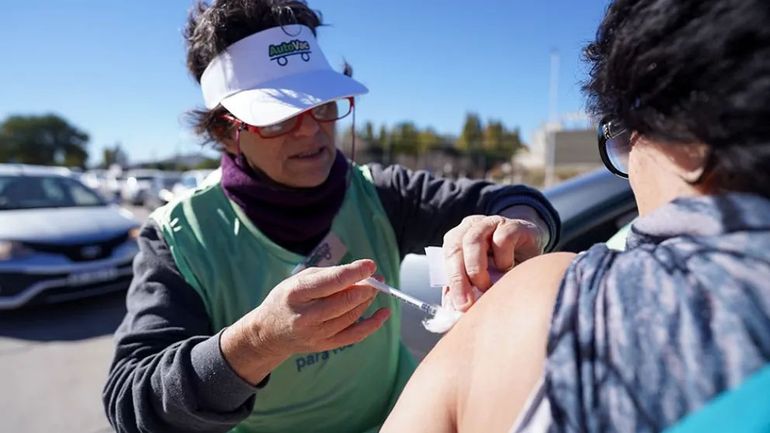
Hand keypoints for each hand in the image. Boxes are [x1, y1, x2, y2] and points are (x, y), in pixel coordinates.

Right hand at [221, 259, 389, 383]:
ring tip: (373, 289)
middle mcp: (306, 315)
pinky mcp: (325, 345)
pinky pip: (355, 335)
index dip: (355, 272)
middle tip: (376, 278)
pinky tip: (383, 313)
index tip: (371, 265)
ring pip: (352, 316)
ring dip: (367, 300)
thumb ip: (329, 274)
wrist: (269, 333)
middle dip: (366, 287)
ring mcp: (316, 333)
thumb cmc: (287, 299)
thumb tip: (361, 273)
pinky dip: (373, 324)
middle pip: (345, 301)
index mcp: (297, 293)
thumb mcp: (300, 279)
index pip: (332, 281)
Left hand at [443, 211, 546, 310]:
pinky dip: (502, 258)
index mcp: (457, 238)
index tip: (459, 306)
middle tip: (468, 303)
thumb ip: (466, 290)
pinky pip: (501, 238)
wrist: (535, 252)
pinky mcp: (513, 225)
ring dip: (476, 268)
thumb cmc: (504, 268)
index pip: (446, 257)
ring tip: (486, 287)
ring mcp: (491, 223)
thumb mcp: (482, 280)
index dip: (452, 282)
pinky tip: (508, 268)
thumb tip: (453, 310)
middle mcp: (471, 227)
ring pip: (473, 240)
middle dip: (459, 278)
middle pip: (454, 247)